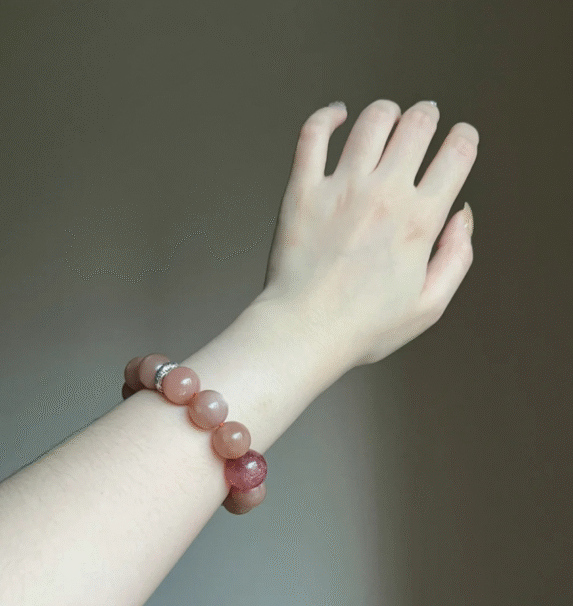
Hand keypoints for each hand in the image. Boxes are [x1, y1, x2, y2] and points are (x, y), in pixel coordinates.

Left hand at [257, 99, 477, 367]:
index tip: (462, 139)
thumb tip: (463, 215)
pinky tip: (336, 115)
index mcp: (419, 221)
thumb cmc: (364, 327)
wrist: (304, 332)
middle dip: (428, 117)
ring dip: (388, 112)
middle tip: (425, 121)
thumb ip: (456, 257)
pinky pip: (313, 135)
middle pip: (417, 125)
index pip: (456, 155)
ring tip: (388, 118)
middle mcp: (383, 194)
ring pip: (372, 121)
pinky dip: (327, 116)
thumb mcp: (429, 305)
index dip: (465, 139)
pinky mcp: (303, 190)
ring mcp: (341, 188)